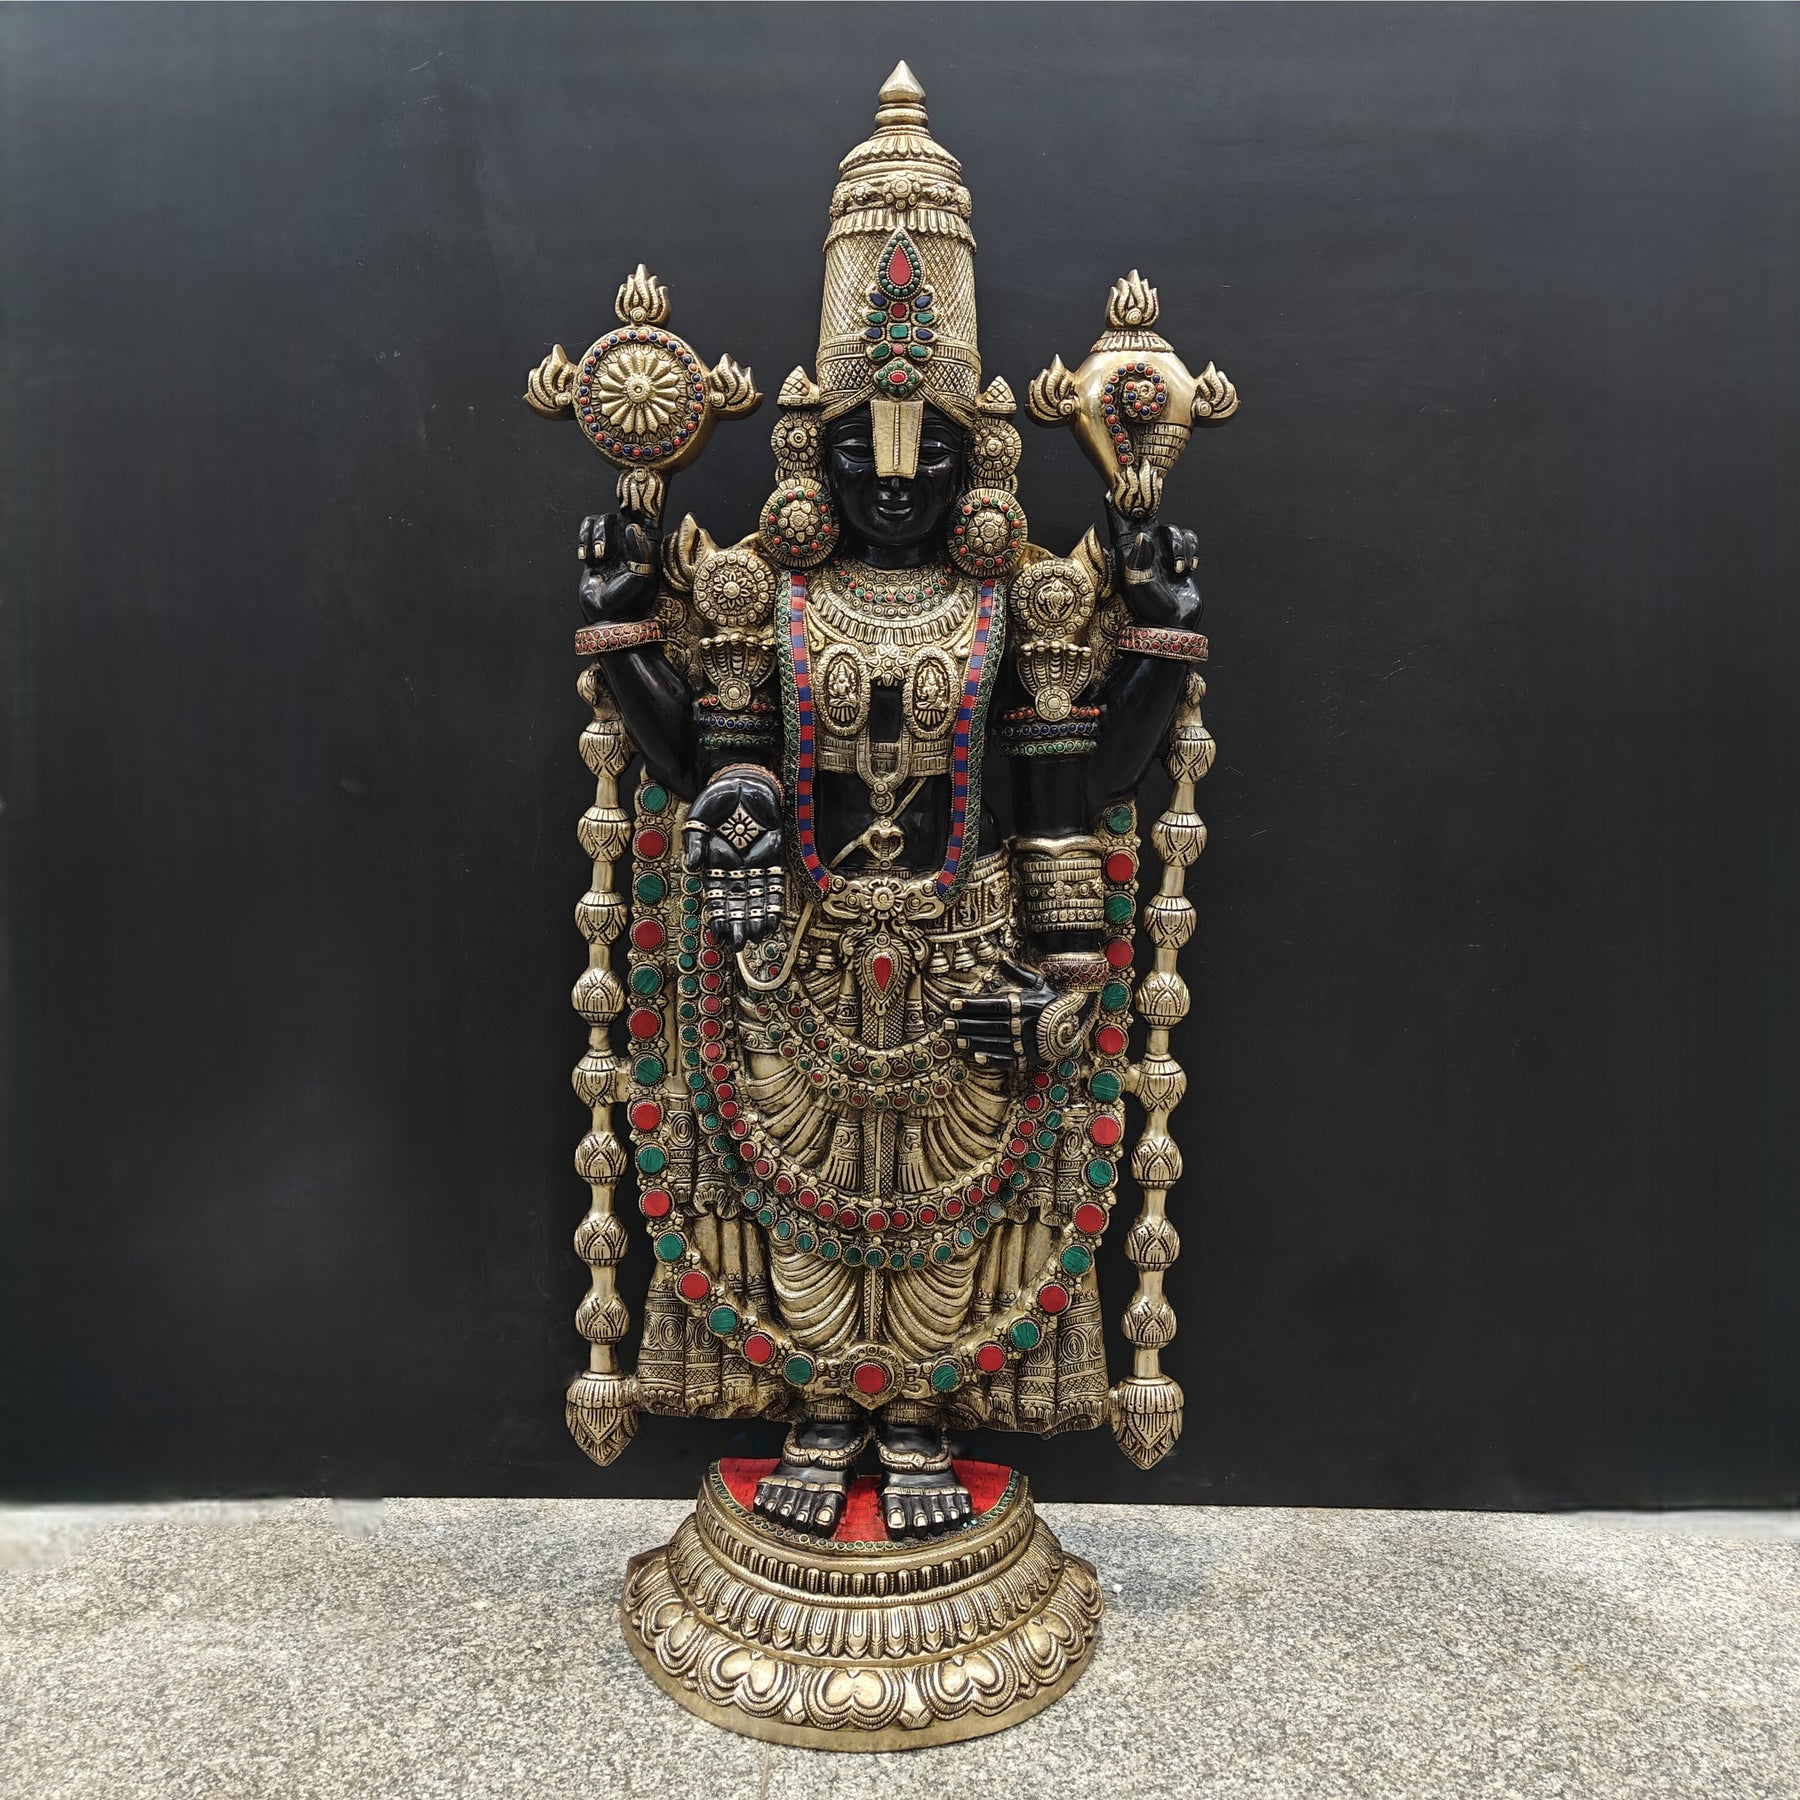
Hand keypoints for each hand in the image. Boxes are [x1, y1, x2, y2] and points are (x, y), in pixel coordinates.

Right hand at [576, 509, 660, 625]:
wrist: (607, 617)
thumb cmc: (629, 600)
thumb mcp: (642, 575)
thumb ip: (641, 550)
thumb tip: (631, 527)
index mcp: (646, 548)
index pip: (645, 521)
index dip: (639, 511)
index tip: (629, 511)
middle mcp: (629, 544)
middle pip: (619, 515)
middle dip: (607, 530)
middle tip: (603, 551)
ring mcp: (612, 547)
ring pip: (602, 520)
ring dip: (595, 535)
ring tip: (596, 557)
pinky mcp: (595, 552)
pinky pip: (588, 530)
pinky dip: (584, 539)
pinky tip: (585, 558)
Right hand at [681, 767, 784, 948]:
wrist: (744, 781)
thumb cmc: (717, 799)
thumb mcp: (697, 819)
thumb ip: (695, 844)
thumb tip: (693, 866)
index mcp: (714, 865)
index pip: (715, 898)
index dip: (717, 916)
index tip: (718, 934)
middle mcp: (735, 870)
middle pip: (736, 904)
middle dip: (737, 925)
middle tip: (738, 945)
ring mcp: (755, 867)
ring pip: (755, 900)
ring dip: (756, 919)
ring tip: (757, 938)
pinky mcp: (773, 860)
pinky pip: (773, 886)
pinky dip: (773, 904)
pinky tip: (773, 921)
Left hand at [949, 957, 1075, 1068]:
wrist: (1082, 1018)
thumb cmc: (1056, 997)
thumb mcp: (1040, 982)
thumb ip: (1018, 972)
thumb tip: (1000, 957)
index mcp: (1026, 1003)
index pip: (992, 1005)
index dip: (971, 1005)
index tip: (952, 1005)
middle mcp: (1026, 1023)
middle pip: (990, 1024)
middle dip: (967, 1024)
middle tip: (946, 1024)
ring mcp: (1030, 1042)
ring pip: (996, 1042)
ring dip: (975, 1040)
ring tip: (957, 1038)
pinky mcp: (1033, 1057)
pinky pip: (1010, 1060)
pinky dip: (993, 1059)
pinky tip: (977, 1056)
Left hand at [1105, 498, 1202, 631]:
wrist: (1173, 623)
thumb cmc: (1150, 607)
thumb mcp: (1137, 584)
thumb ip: (1139, 559)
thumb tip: (1144, 537)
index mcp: (1128, 553)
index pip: (1120, 524)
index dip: (1117, 507)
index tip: (1112, 488)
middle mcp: (1145, 549)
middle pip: (1147, 517)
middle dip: (1150, 503)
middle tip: (1153, 482)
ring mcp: (1163, 552)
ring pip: (1173, 530)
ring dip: (1179, 548)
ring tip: (1178, 570)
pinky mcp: (1180, 557)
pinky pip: (1189, 539)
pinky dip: (1191, 552)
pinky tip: (1188, 569)